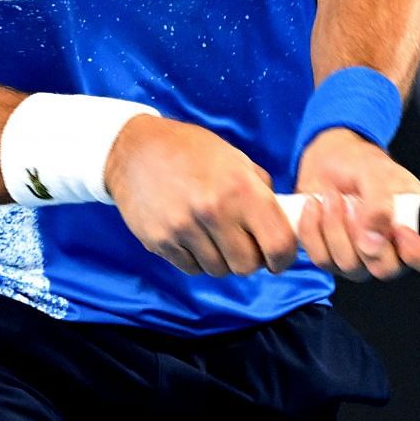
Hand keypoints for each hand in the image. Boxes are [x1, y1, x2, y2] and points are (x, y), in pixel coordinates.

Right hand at [104, 115, 297, 276]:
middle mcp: (213, 211)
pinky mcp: (160, 242)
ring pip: (219, 270)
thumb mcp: (235, 158)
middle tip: (244, 244)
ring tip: (214, 236)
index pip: (278, 243)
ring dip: (222, 260)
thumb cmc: (191, 151)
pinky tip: (192, 237)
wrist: (134, 150)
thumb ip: (261, 191)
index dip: (284, 257)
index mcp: (240, 188)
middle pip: (247, 266)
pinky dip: (197, 260)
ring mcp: (184, 229)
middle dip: (250, 259)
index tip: (279, 258)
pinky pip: (191, 269)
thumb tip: (283, 223)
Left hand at [293, 128, 419, 281]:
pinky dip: (313, 230)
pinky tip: (315, 207)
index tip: (399, 231)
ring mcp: (365, 258)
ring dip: (335, 227)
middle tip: (353, 203)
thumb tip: (374, 240)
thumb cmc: (361, 163)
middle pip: (387, 269)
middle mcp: (397, 249)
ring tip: (331, 196)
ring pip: (351, 266)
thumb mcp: (377, 173)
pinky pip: (323, 260)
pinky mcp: (335, 258)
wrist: (327, 161)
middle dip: (363, 234)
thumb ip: (380, 204)